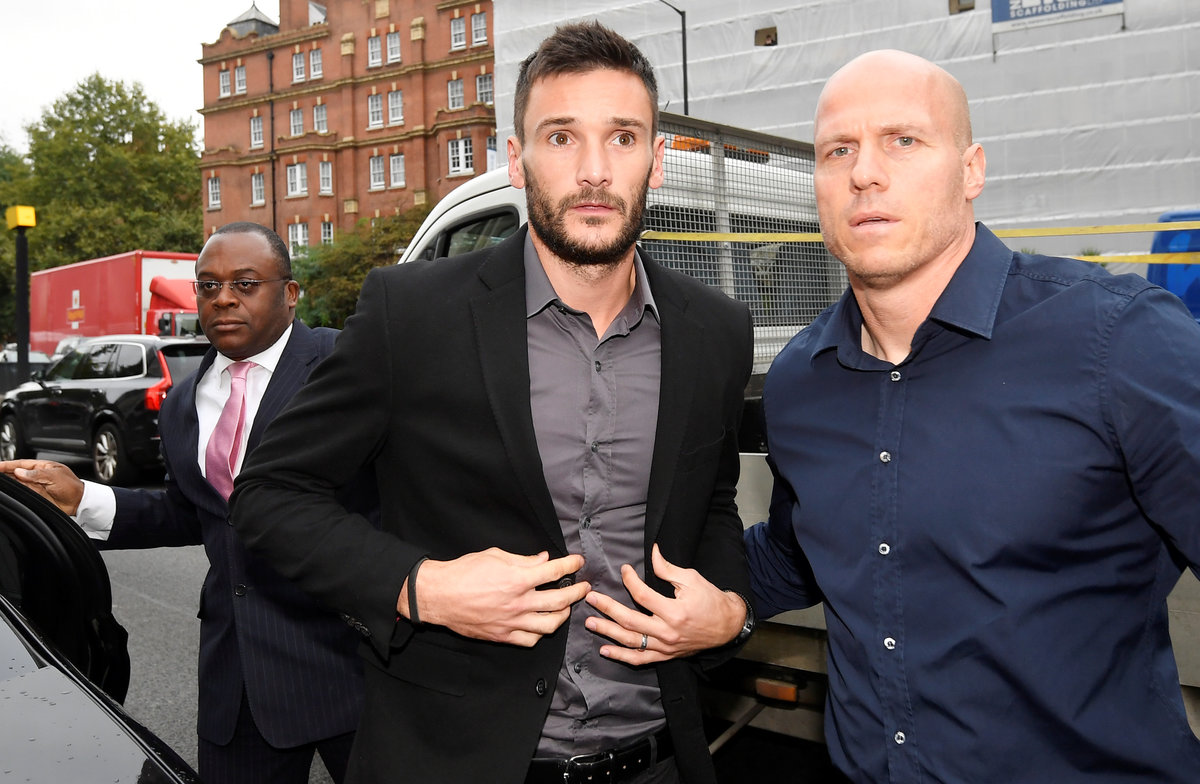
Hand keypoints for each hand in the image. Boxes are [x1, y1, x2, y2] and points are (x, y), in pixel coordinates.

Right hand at [0, 459, 84, 514]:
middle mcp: (37, 476)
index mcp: (42, 466)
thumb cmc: (72, 486)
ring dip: (7, 482)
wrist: (78, 502)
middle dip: (4, 473)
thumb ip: (36, 474)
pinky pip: (21, 492)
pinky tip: (8, 491)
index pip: (21, 464)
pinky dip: (14, 491)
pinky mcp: (34, 496)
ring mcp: (34, 486)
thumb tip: (19, 471)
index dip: (8, 464)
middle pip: (15, 473)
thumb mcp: (54, 476)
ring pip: (16, 483)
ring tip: (1, 483)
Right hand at [400, 548, 589, 646]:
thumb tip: (542, 560)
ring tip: (566, 607)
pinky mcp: (503, 635)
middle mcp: (519, 602)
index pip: (555, 572)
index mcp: (518, 579)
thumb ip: (523, 560)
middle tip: (583, 587)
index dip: (571, 565)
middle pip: (560, 600)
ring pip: (550, 624)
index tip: (578, 562)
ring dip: (563, 615)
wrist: (439, 596)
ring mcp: (512, 622)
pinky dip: (541, 633)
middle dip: (577, 592)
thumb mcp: (495, 556)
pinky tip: (543, 625)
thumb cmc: (464, 572)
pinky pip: (531, 639)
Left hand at [584, 543, 744, 663]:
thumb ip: (668, 569)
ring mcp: (665, 647)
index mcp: (674, 611)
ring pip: (630, 642)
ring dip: (608, 632)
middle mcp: (667, 632)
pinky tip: (605, 650)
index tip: (624, 570)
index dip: (630, 581)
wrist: (727, 625)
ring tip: (590, 623)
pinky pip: (640, 659)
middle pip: (629, 620)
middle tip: (590, 599)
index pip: (642, 596)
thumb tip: (652, 553)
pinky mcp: (666, 655)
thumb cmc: (710, 600)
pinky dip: (622, 657)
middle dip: (607, 608)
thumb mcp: (691, 579)